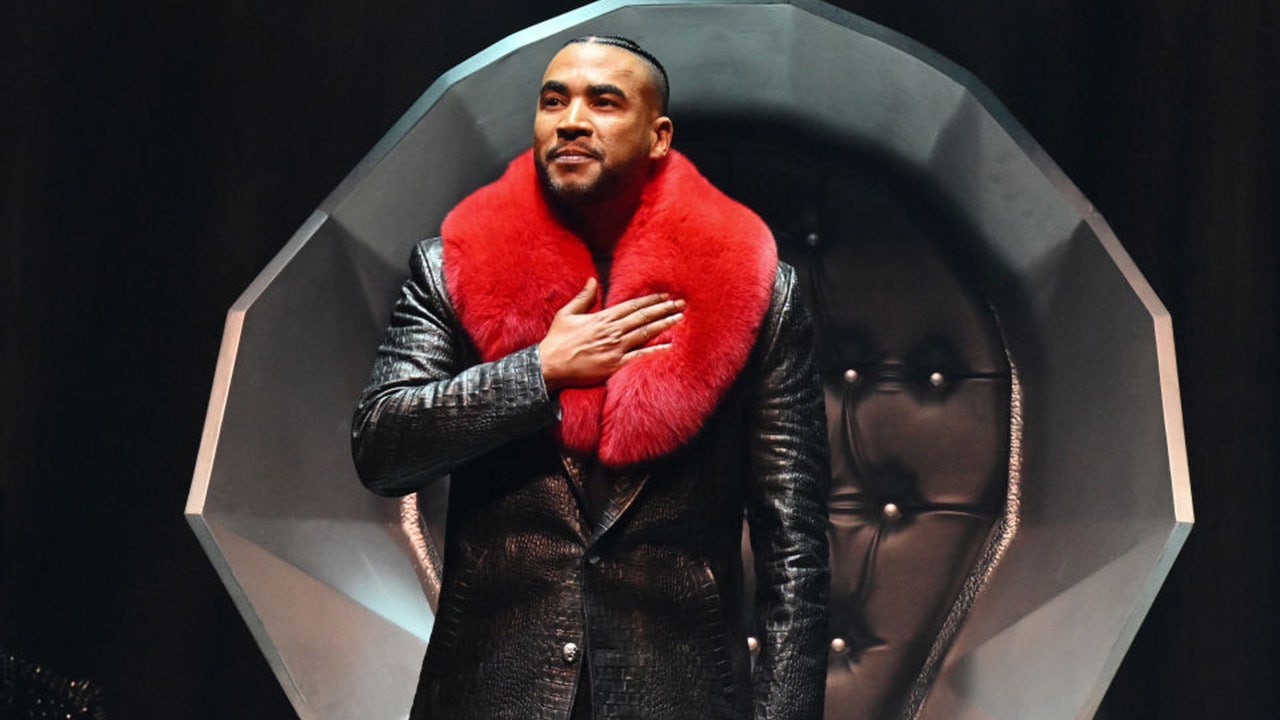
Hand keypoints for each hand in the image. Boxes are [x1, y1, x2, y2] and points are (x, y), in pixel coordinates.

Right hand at [539, 277, 684, 391]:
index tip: (665, 295)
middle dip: (664, 309)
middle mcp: (612, 330)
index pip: (632, 306)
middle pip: (643, 317)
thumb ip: (583, 297)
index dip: (651, 300)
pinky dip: (655, 350)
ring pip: (645, 333)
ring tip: (679, 318)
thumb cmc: (557, 340)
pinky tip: (669, 346)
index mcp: (602, 317)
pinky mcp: (614, 365)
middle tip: (681, 303)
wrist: (549, 365)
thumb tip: (592, 280)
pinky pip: (639, 356)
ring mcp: (615, 348)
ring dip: (664, 325)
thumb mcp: (567, 314)